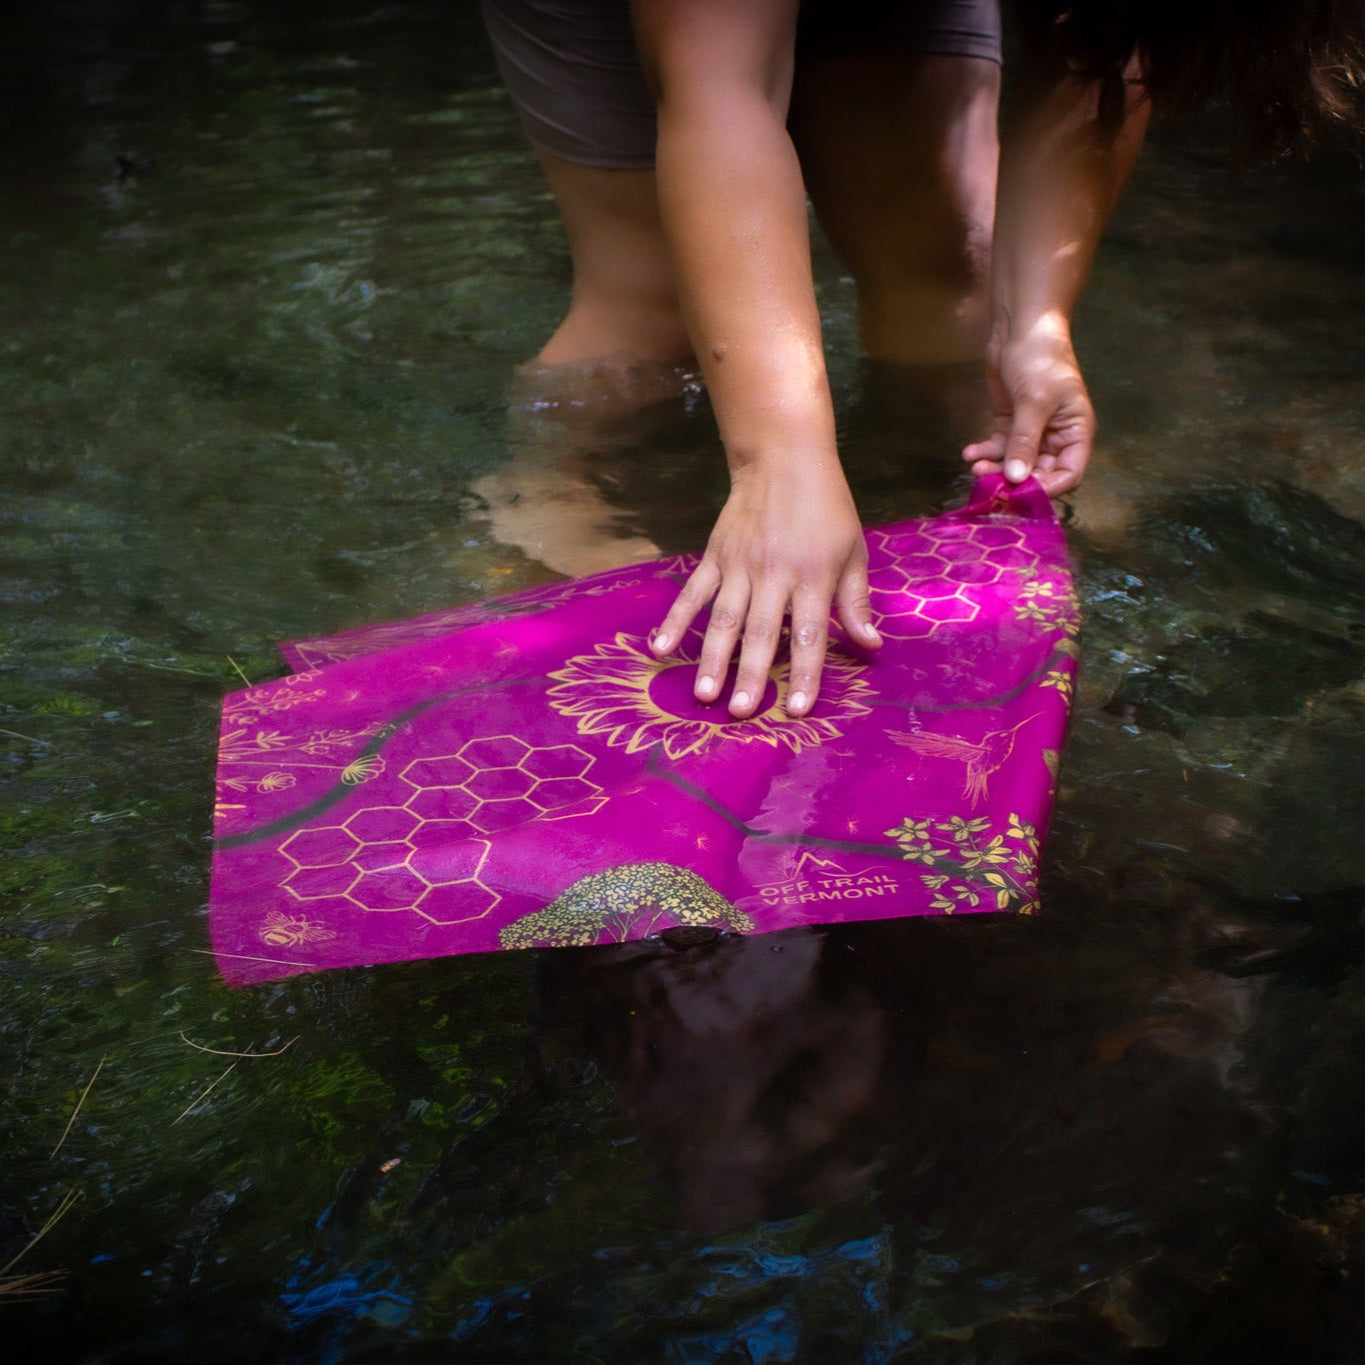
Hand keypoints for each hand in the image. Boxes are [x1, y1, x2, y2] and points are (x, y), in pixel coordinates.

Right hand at [650, 460, 881, 718]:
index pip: (810, 633)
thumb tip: (870, 647)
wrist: (784, 457)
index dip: (804, 673)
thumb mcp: (853, 551)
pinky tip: (660, 648)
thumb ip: (856, 602)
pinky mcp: (716, 555)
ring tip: (703, 694)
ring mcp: (740, 564)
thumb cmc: (827, 508)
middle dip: (751, 675)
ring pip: (725, 618)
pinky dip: (676, 620)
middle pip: (762, 632)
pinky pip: (693, 592)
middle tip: (740, 713)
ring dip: (713, 658)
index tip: (796, 709)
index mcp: (814, 576)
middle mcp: (775, 574)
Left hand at [962, 318, 1094, 495]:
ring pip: (1015, 463)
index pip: (1069, 474)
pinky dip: (985, 452)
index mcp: (1076, 433)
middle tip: (990, 484)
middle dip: (1015, 480)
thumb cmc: (1040, 360)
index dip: (1048, 489)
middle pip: (1039, 474)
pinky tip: (969, 452)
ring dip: (995, 468)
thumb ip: (1024, 443)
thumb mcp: (1034, 402)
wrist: (1020, 327)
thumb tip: (1017, 478)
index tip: (1020, 494)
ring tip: (975, 467)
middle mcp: (1056, 437)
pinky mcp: (1010, 424)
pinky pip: (999, 448)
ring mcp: (1032, 432)